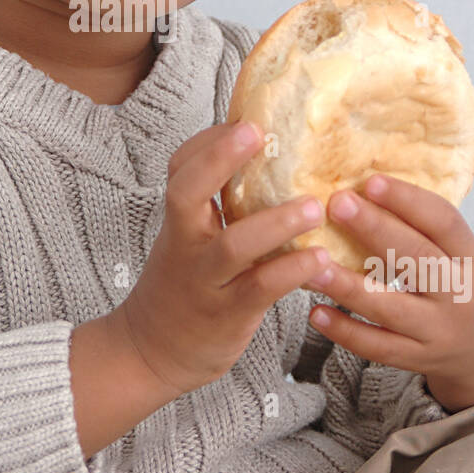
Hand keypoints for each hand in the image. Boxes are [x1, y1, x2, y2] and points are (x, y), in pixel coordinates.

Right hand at [115, 121, 329, 396]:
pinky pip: (259, 288)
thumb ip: (221, 208)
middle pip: (186, 193)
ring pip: (233, 245)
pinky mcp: (229, 313)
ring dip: (274, 222)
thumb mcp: (192, 240)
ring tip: (314, 207)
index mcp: (180, 220)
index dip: (209, 141)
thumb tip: (278, 161)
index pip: (180, 168)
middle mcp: (186, 243)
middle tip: (256, 133)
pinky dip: (290, 272)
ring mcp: (205, 279)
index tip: (245, 121)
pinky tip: (320, 260)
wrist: (152, 351)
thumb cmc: (186, 285)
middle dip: (218, 159)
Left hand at [304, 174, 473, 410]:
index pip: (444, 223)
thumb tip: (367, 189)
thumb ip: (427, 230)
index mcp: (473, 259)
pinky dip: (345, 331)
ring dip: (348, 286)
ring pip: (390, 308)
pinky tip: (316, 313)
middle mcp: (460, 295)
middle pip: (415, 259)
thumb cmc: (471, 289)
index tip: (371, 180)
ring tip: (314, 264)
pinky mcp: (420, 359)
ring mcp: (440, 331)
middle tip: (337, 203)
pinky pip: (378, 348)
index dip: (408, 200)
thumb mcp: (467, 256)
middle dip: (375, 229)